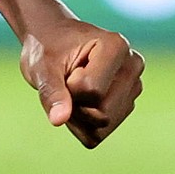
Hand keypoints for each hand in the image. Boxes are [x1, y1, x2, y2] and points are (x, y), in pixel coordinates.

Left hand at [19, 18, 143, 147]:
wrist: (51, 40)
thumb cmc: (45, 49)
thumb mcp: (40, 65)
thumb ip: (51, 91)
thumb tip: (58, 120)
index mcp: (116, 46)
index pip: (92, 90)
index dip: (68, 87)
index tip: (63, 69)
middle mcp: (132, 66)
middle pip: (103, 113)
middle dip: (74, 105)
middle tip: (64, 82)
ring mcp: (134, 87)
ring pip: (103, 126)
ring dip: (78, 116)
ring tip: (71, 89)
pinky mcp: (127, 104)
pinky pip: (101, 133)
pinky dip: (83, 123)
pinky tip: (78, 100)